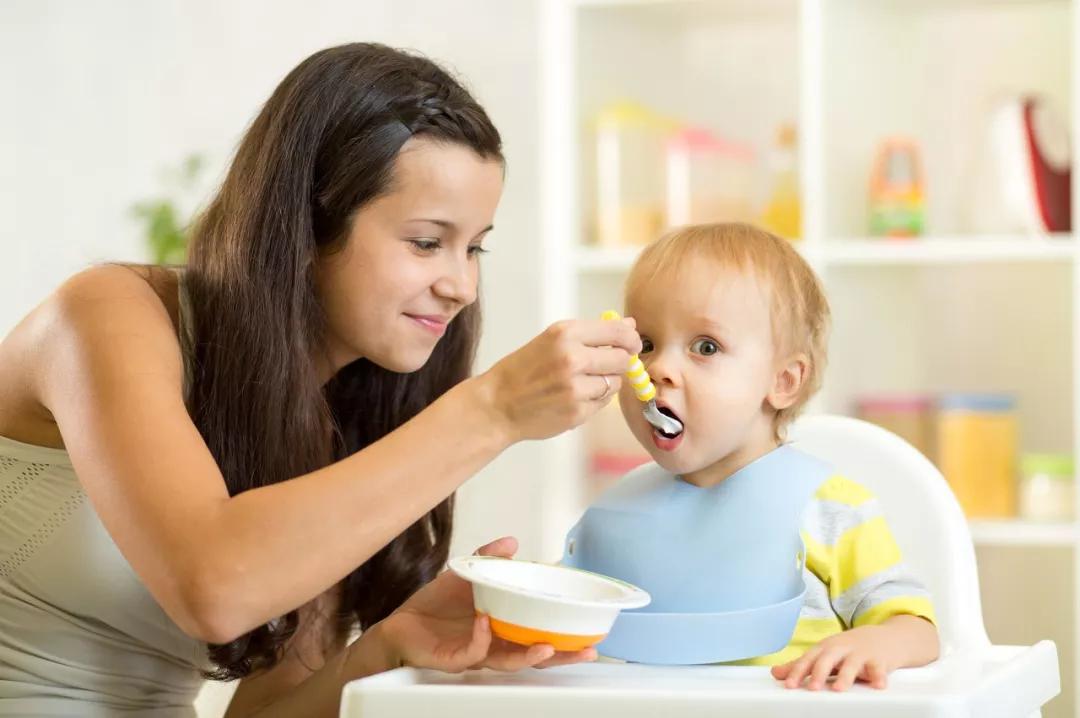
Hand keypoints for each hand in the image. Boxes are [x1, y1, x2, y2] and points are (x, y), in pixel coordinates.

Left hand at [375, 536, 598, 672]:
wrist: (399, 625)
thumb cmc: (434, 608)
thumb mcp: (467, 575)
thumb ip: (490, 557)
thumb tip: (513, 541)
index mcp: (504, 628)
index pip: (541, 635)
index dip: (566, 637)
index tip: (591, 633)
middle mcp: (495, 644)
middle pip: (536, 655)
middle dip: (563, 655)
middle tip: (587, 650)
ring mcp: (477, 652)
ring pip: (510, 660)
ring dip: (530, 654)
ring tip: (547, 646)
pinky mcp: (454, 657)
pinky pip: (472, 650)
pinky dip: (481, 636)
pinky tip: (485, 622)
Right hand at [475, 318, 641, 442]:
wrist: (496, 404)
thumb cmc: (523, 370)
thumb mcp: (551, 340)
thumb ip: (592, 333)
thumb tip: (629, 325)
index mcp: (565, 334)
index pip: (618, 332)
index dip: (630, 339)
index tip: (631, 343)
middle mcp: (572, 358)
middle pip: (622, 359)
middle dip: (619, 362)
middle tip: (605, 365)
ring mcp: (575, 388)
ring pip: (615, 383)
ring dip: (605, 383)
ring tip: (581, 383)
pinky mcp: (577, 412)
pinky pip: (603, 403)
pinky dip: (594, 400)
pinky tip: (574, 397)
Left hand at [770, 615, 938, 691]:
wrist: (884, 637)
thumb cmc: (849, 649)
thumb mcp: (825, 654)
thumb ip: (802, 665)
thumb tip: (775, 673)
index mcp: (825, 648)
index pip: (808, 659)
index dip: (797, 671)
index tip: (788, 685)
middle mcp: (841, 648)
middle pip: (827, 659)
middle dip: (819, 673)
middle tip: (812, 688)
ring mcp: (861, 653)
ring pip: (852, 664)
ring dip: (845, 676)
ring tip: (839, 689)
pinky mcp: (880, 659)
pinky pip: (879, 668)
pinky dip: (879, 676)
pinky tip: (878, 685)